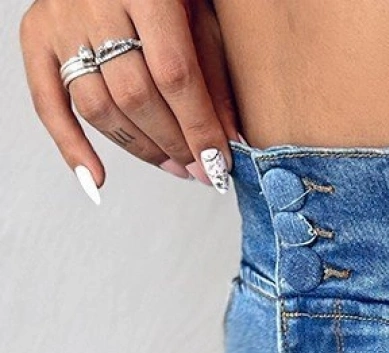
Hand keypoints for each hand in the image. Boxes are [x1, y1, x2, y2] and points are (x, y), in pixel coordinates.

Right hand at [19, 0, 239, 197]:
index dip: (198, 127)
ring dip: (139, 149)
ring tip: (173, 166)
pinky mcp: (37, 34)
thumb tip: (231, 142)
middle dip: (172, 143)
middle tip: (199, 170)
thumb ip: (214, 72)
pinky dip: (70, 146)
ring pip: (97, 107)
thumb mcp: (201, 14)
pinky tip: (95, 178)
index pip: (174, 74)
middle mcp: (95, 2)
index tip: (218, 163)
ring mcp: (61, 19)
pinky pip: (48, 101)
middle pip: (134, 96)